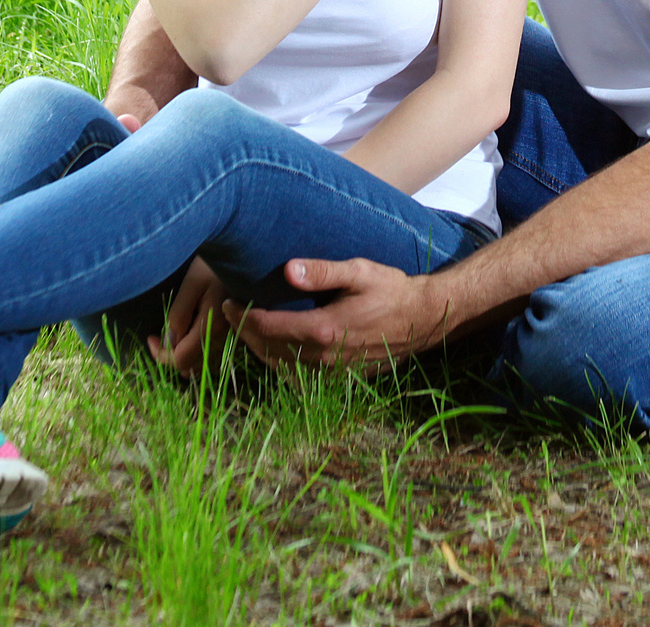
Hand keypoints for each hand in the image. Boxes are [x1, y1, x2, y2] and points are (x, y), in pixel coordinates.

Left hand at [149, 256, 237, 374]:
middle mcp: (222, 337)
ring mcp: (229, 336)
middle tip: (158, 336)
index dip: (161, 354)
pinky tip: (187, 329)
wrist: (244, 255)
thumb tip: (168, 341)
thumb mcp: (192, 284)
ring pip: (201, 361)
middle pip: (191, 365)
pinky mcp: (231, 332)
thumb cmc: (215, 265)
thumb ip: (179, 314)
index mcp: (210, 327)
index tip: (150, 337)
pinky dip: (194, 347)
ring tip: (171, 333)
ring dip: (183, 353)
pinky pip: (209, 351)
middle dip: (170, 356)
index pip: (181, 359)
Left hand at [229, 257, 454, 369]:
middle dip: (244, 332)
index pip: (267, 328)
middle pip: (267, 350)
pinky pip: (298, 376)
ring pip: (280, 366)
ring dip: (259, 349)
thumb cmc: (391, 290)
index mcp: (323, 330)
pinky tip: (275, 347)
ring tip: (246, 328)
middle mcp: (323, 358)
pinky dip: (280, 363)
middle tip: (230, 313)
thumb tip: (286, 270)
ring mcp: (331, 373)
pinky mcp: (339, 379)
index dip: (242, 316)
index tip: (227, 301)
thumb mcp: (359, 272)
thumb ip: (322, 271)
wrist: (422, 320)